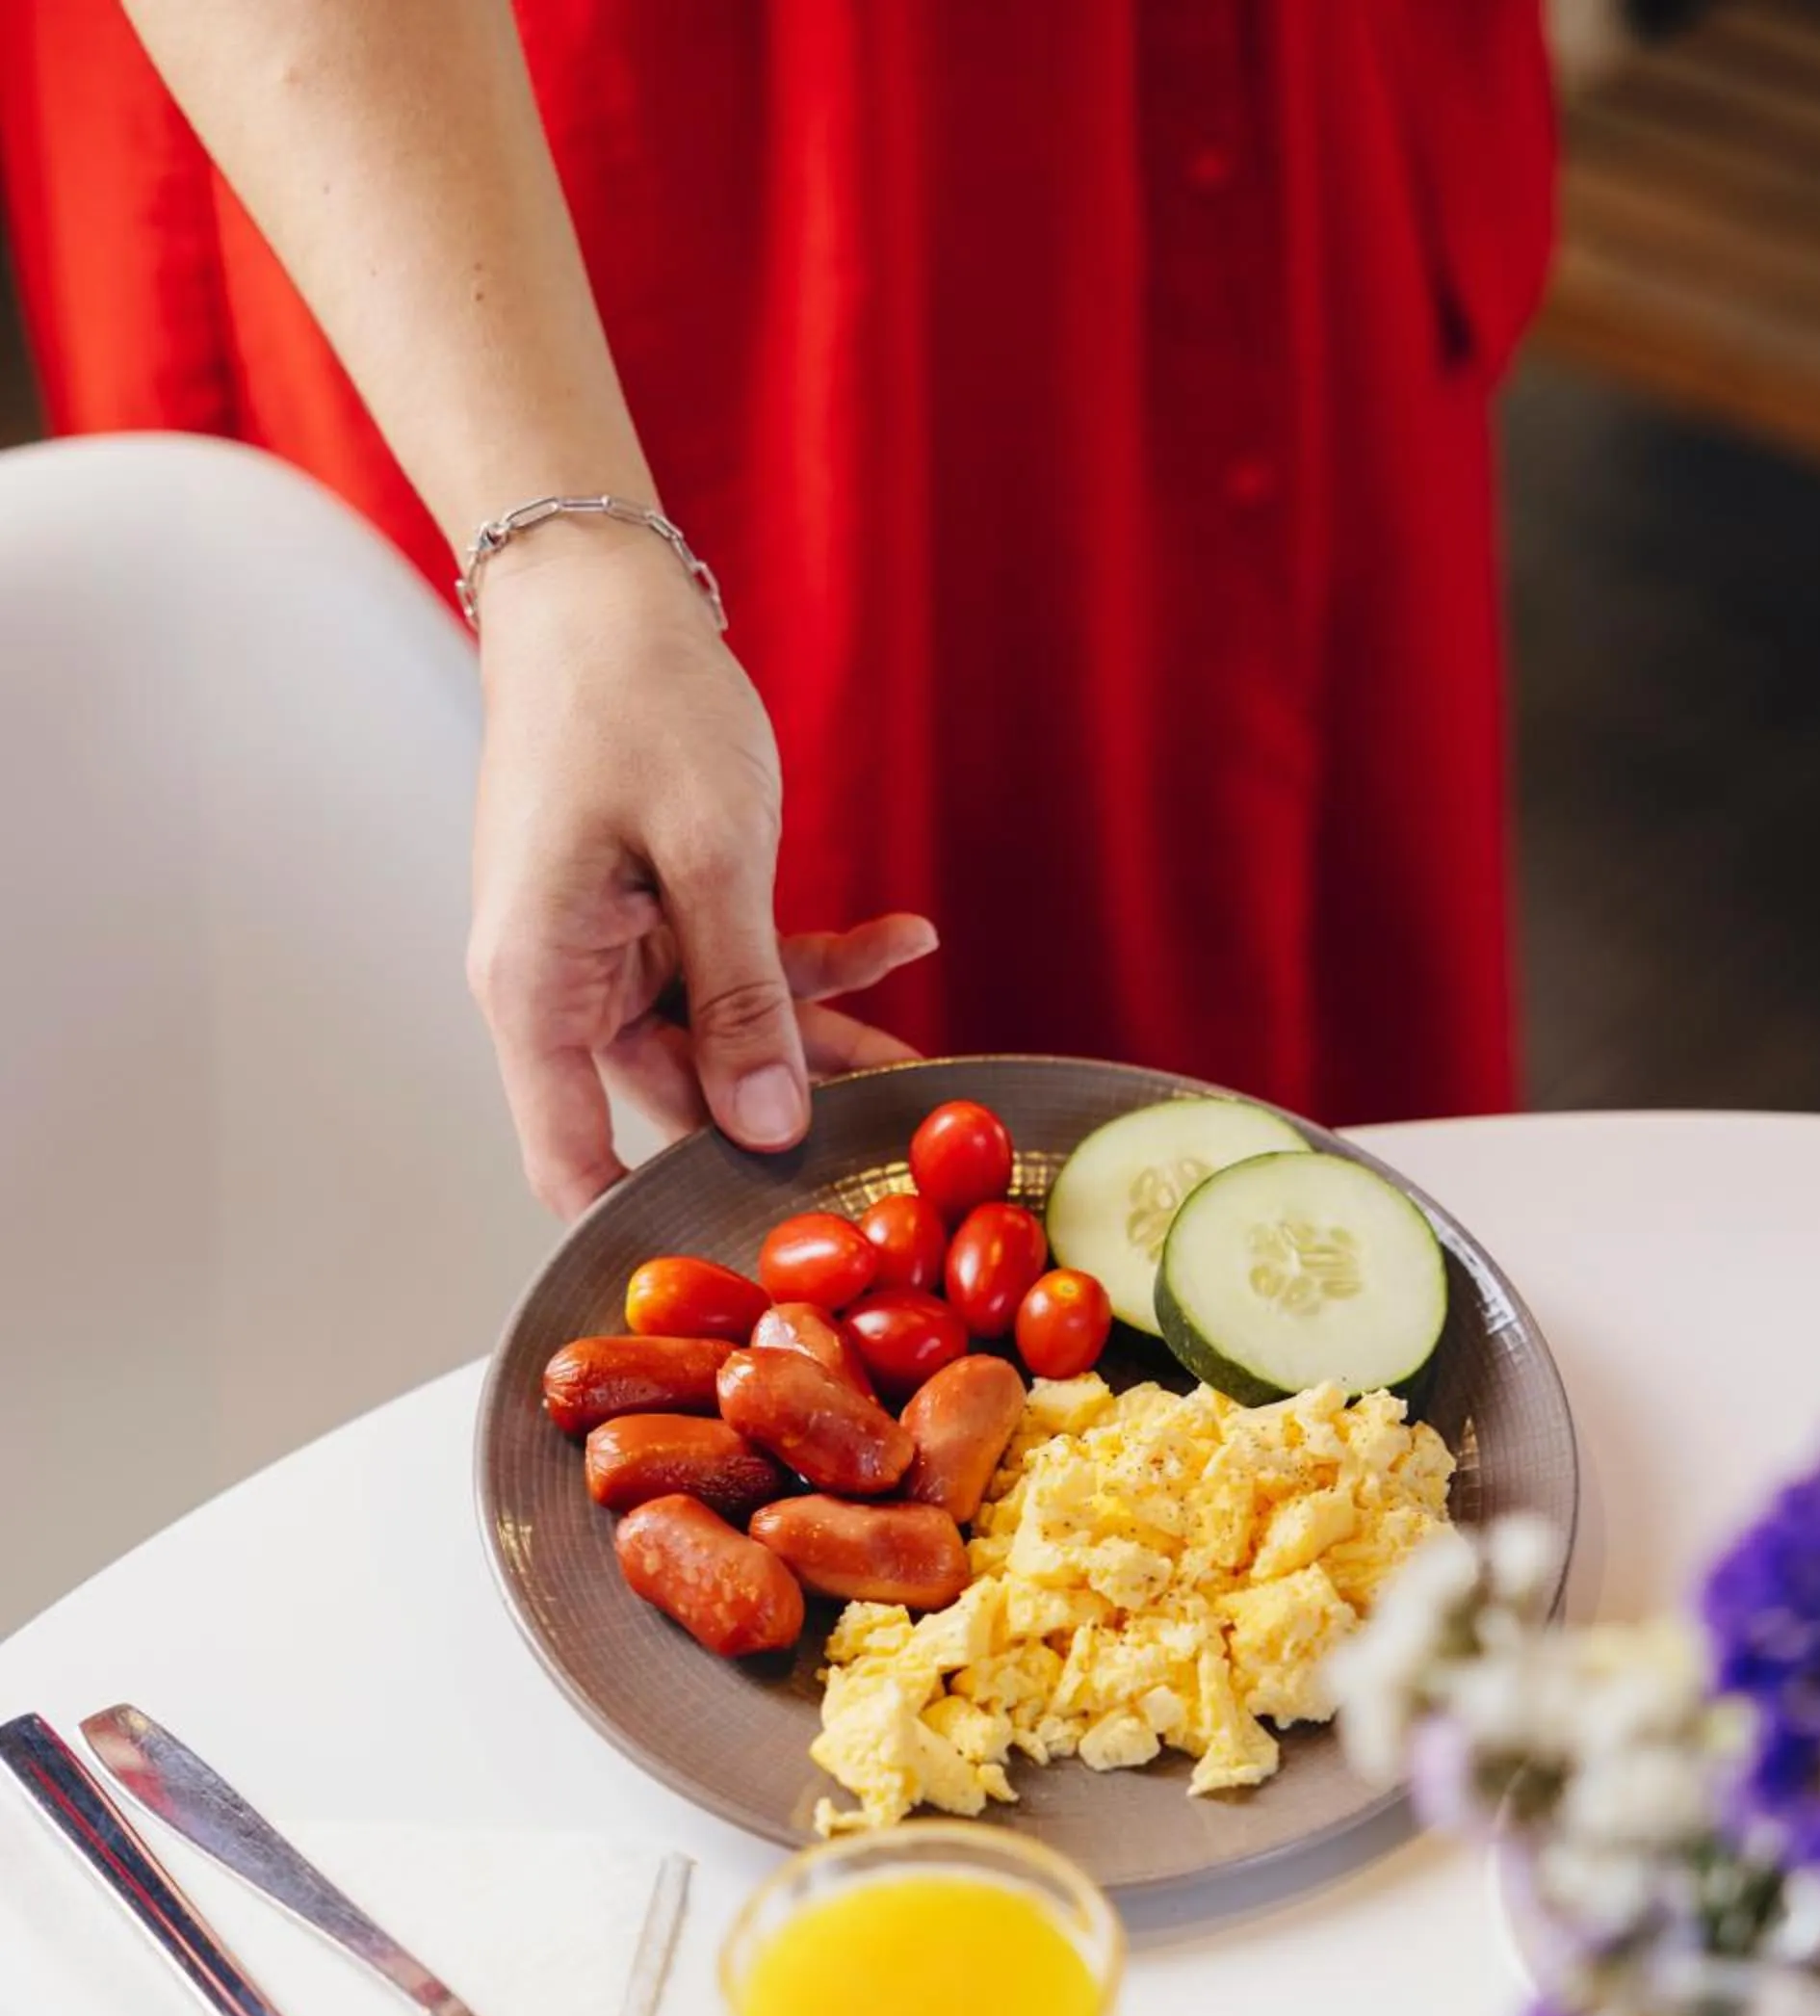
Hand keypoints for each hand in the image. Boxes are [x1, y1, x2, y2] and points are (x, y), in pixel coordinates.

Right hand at [467, 528, 931, 1216]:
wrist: (599, 587)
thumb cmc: (629, 700)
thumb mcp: (708, 855)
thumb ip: (744, 998)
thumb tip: (767, 1127)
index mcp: (536, 994)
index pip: (572, 1168)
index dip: (651, 1230)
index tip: (753, 1268)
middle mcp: (562, 992)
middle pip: (674, 1108)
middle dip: (786, 1128)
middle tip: (895, 1161)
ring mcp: (609, 957)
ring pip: (724, 1042)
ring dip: (821, 1042)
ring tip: (928, 1062)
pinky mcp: (653, 919)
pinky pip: (735, 970)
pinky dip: (812, 962)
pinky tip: (903, 941)